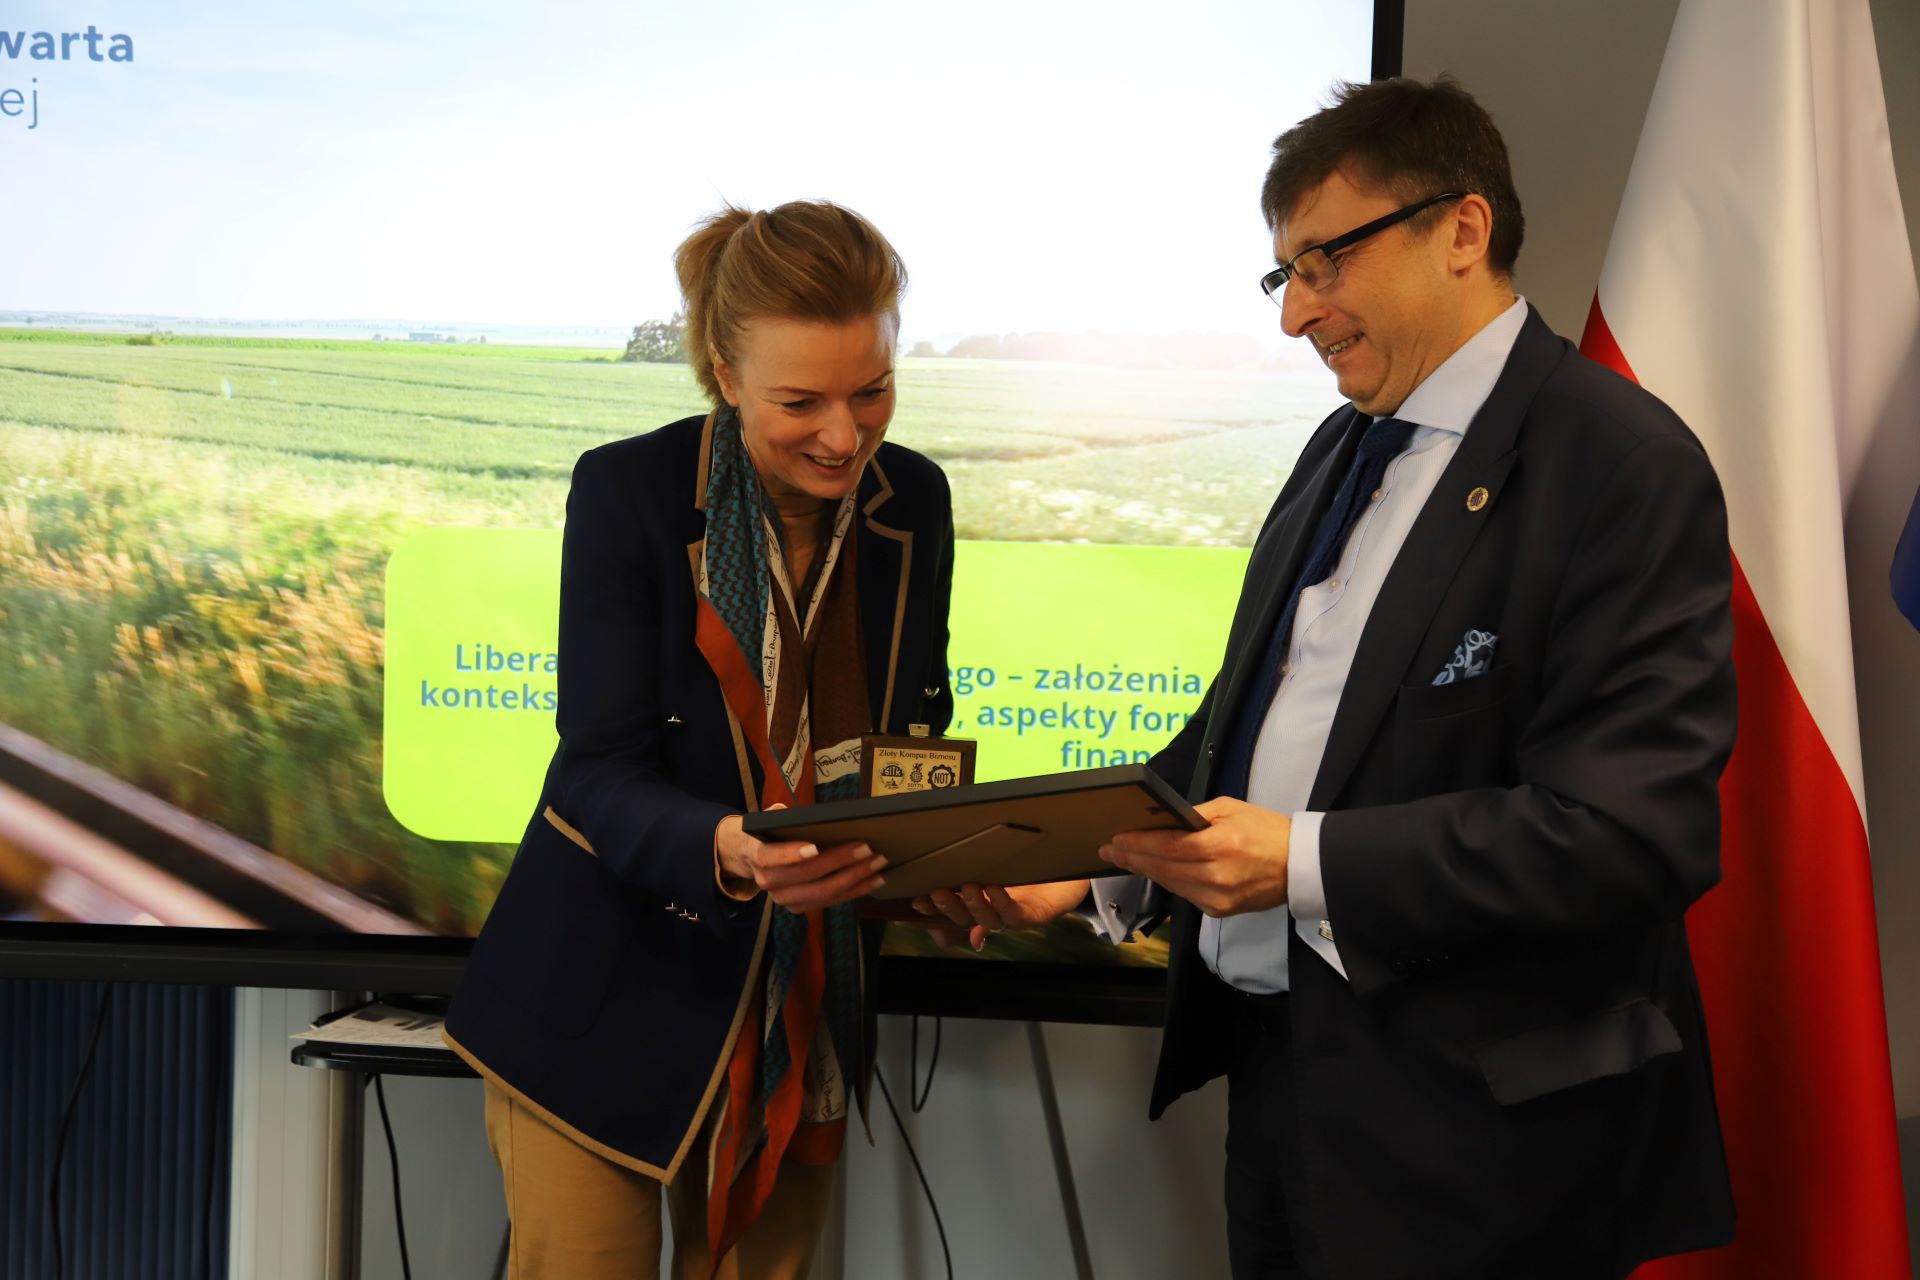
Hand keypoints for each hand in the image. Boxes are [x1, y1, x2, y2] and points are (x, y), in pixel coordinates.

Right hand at [714, 810, 885, 911]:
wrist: (749, 858)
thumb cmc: (767, 833)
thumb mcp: (766, 819)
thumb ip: (778, 815)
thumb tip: (793, 813)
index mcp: (756, 855)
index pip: (769, 857)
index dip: (791, 854)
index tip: (814, 846)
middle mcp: (768, 882)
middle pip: (806, 875)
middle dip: (839, 862)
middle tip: (866, 848)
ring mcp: (784, 899)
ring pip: (822, 892)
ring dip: (854, 879)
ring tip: (877, 864)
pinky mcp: (799, 907)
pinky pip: (830, 901)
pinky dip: (854, 891)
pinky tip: (873, 880)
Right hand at [907, 878, 1090, 951]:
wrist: (1071, 878)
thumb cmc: (1031, 875)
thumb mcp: (999, 877)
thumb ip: (972, 887)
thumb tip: (943, 896)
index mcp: (981, 907)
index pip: (950, 912)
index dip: (933, 910)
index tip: (916, 900)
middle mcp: (995, 917)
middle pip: (965, 918)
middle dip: (950, 907)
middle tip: (937, 892)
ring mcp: (1015, 918)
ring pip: (989, 919)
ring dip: (976, 906)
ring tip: (968, 887)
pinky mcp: (1037, 916)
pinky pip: (1017, 915)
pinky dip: (1004, 903)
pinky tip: (995, 889)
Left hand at [1099, 796, 1289, 917]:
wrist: (1300, 865)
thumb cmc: (1266, 830)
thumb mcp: (1230, 808)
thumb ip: (1194, 815)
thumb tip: (1162, 821)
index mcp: (1221, 845)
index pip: (1168, 847)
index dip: (1138, 844)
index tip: (1116, 839)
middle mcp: (1216, 876)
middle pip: (1163, 868)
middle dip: (1132, 858)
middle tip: (1109, 851)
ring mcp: (1217, 898)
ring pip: (1170, 884)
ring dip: (1145, 871)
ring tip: (1124, 858)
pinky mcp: (1219, 911)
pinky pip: (1184, 894)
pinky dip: (1168, 881)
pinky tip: (1154, 871)